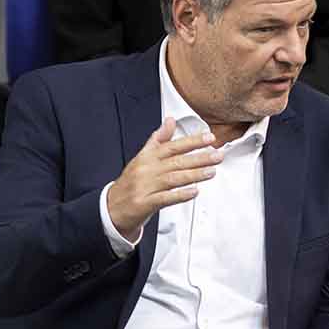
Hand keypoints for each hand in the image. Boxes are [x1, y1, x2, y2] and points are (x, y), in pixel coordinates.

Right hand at [106, 117, 223, 239]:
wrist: (112, 207)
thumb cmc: (131, 181)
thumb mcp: (142, 157)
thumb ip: (159, 139)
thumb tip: (170, 120)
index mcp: (147, 157)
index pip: (172, 146)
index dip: (192, 141)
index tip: (209, 138)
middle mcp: (146, 170)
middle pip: (176, 162)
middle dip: (200, 158)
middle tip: (217, 155)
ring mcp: (145, 187)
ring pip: (173, 179)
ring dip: (194, 175)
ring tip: (211, 171)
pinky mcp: (144, 203)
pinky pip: (165, 198)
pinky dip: (180, 195)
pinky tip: (194, 191)